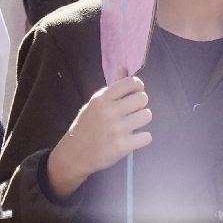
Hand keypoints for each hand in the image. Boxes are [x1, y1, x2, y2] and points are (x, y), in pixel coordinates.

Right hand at [46, 76, 151, 197]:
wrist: (74, 154)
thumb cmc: (86, 126)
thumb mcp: (95, 103)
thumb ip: (112, 88)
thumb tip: (124, 69)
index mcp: (102, 98)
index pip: (131, 82)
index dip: (137, 86)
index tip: (134, 93)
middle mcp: (110, 111)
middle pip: (143, 98)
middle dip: (140, 104)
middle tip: (132, 112)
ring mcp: (117, 129)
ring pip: (147, 115)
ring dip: (142, 120)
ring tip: (132, 125)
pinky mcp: (123, 146)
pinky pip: (146, 137)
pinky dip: (142, 138)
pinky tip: (133, 139)